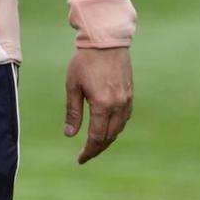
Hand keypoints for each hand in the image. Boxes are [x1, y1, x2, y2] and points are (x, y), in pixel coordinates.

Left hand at [63, 46, 133, 163]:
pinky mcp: (130, 93)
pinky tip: (107, 127)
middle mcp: (117, 105)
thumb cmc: (85, 61)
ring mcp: (126, 99)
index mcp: (102, 105)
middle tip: (86, 154)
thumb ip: (73, 112)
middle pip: (109, 136)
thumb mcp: (73, 86)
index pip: (96, 137)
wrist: (106, 40)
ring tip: (95, 143)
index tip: (80, 159)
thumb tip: (70, 135)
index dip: (88, 151)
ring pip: (119, 128)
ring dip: (107, 138)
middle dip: (97, 148)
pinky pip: (125, 117)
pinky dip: (116, 126)